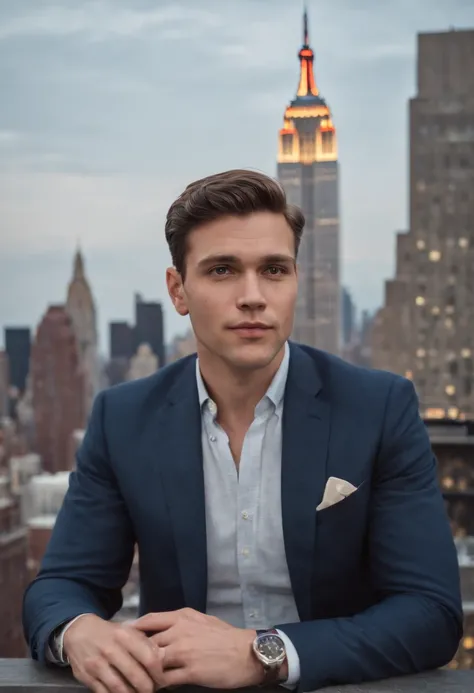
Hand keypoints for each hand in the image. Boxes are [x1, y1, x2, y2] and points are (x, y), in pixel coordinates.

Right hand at [63, 614, 163, 692]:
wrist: (79, 631)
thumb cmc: (109, 632)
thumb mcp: (128, 630)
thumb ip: (145, 643)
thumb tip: (162, 658)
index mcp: (125, 635)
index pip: (149, 658)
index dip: (158, 672)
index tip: (161, 678)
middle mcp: (111, 649)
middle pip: (135, 676)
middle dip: (147, 688)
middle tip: (151, 690)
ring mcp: (97, 664)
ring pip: (120, 688)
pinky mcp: (87, 677)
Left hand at [131, 608, 263, 688]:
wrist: (247, 652)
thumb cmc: (226, 636)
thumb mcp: (202, 620)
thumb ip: (182, 622)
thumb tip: (165, 626)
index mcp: (182, 617)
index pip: (149, 620)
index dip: (132, 629)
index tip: (122, 636)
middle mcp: (179, 632)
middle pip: (146, 642)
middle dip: (136, 653)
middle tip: (128, 662)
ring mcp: (183, 653)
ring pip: (152, 662)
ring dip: (145, 671)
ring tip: (140, 678)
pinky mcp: (190, 672)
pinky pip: (165, 680)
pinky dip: (157, 685)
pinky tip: (156, 688)